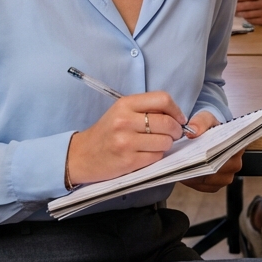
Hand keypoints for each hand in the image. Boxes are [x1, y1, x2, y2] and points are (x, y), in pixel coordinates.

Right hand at [66, 92, 186, 185]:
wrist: (82, 155)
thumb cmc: (107, 132)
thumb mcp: (121, 112)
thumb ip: (146, 109)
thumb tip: (177, 116)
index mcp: (125, 104)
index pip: (162, 99)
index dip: (176, 110)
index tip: (179, 119)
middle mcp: (125, 121)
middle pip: (167, 122)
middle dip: (176, 130)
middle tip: (173, 134)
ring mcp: (126, 142)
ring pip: (164, 141)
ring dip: (166, 144)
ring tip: (156, 144)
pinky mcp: (128, 161)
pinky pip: (156, 156)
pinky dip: (156, 155)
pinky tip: (146, 153)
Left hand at [180, 111, 242, 192]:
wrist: (206, 139)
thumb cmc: (208, 128)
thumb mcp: (205, 118)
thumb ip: (200, 121)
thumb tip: (193, 131)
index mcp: (237, 145)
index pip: (227, 152)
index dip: (211, 152)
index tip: (198, 150)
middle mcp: (235, 163)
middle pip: (217, 168)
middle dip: (200, 164)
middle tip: (185, 157)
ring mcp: (226, 177)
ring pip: (209, 179)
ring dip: (195, 173)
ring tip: (183, 163)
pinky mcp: (216, 186)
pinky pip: (203, 187)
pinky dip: (193, 181)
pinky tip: (185, 171)